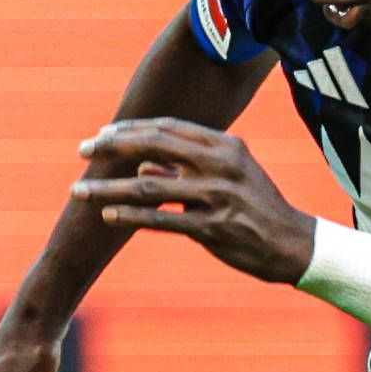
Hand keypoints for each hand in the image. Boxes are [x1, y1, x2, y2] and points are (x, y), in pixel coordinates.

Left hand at [69, 118, 312, 277]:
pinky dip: (131, 217)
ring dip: (108, 189)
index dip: (130, 130)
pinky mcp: (212, 228)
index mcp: (224, 145)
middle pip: (153, 146)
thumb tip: (141, 168)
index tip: (101, 136)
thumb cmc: (255, 207)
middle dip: (112, 148)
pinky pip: (162, 220)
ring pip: (149, 188)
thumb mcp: (227, 176)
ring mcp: (215, 196)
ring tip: (78, 192)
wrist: (292, 243)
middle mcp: (219, 164)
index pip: (167, 128)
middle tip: (81, 152)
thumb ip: (183, 169)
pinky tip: (107, 216)